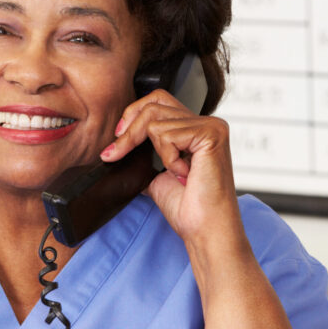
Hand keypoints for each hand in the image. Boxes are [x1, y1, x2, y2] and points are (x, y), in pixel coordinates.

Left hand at [99, 89, 242, 247]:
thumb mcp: (158, 177)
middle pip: (154, 103)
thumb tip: (117, 149)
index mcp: (197, 129)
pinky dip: (168, 157)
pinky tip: (184, 173)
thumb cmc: (189, 209)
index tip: (117, 142)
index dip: (133, 115)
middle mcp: (208, 123)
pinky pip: (167, 134)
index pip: (158, 100)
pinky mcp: (211, 134)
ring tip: (175, 173)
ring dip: (156, 152)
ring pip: (155, 120)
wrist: (204, 229)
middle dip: (129, 130)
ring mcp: (211, 126)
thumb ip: (146, 157)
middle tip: (116, 152)